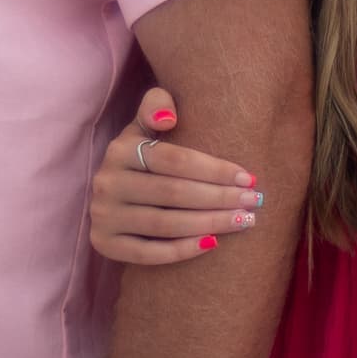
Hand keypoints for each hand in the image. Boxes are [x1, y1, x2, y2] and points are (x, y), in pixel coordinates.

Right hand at [85, 87, 262, 265]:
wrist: (114, 196)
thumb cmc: (144, 157)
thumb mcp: (145, 126)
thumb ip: (156, 104)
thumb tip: (169, 118)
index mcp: (119, 149)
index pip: (174, 160)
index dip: (214, 169)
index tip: (248, 177)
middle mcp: (107, 182)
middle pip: (173, 192)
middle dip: (220, 197)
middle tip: (253, 201)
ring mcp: (103, 216)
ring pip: (165, 224)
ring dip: (210, 223)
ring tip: (244, 220)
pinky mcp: (104, 244)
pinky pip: (148, 253)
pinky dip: (183, 250)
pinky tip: (213, 243)